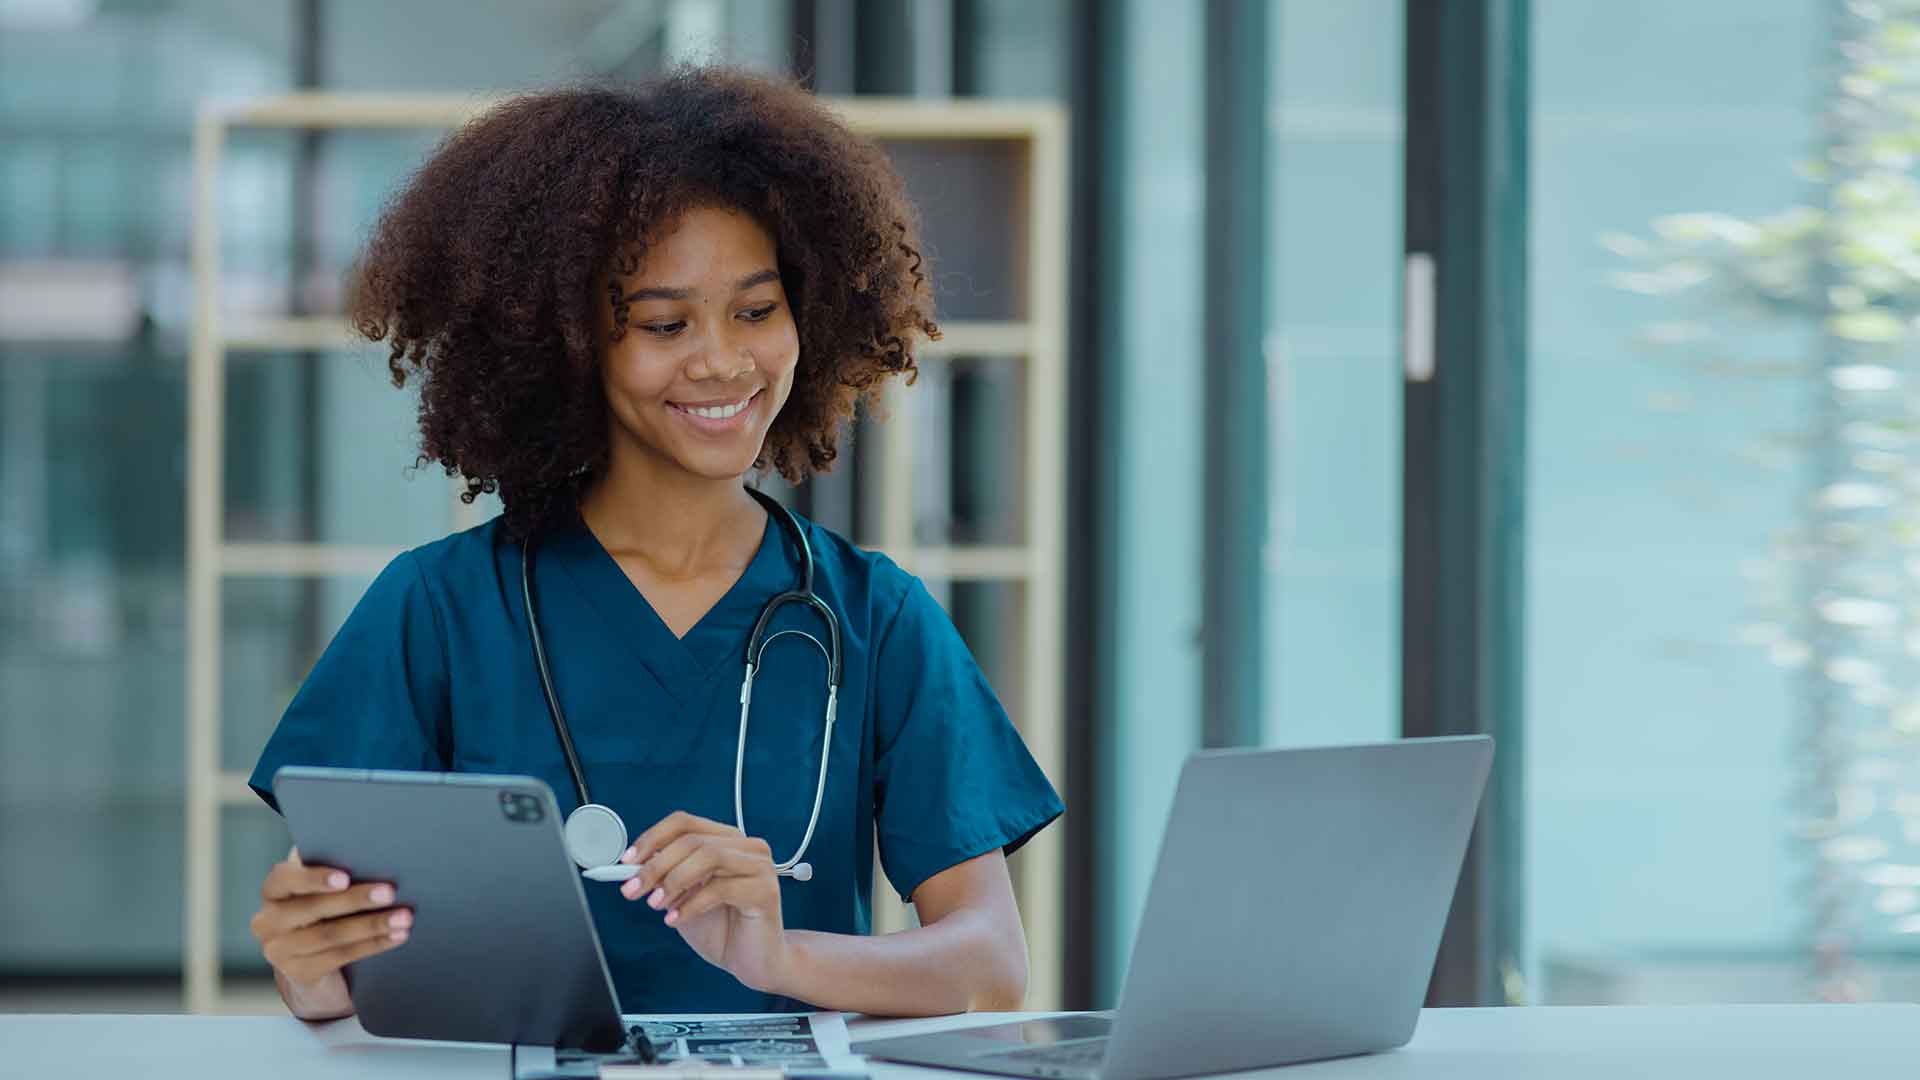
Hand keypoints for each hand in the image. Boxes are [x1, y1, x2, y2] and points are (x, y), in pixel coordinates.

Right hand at [250, 847, 411, 1019]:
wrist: (315, 960)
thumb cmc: (325, 907)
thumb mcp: (322, 887)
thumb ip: (332, 868)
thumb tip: (370, 848)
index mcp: (273, 890)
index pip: (286, 879)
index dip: (314, 878)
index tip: (345, 877)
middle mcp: (268, 922)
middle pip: (314, 909)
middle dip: (356, 899)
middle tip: (390, 892)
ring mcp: (280, 951)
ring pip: (330, 935)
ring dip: (372, 925)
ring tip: (404, 918)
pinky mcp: (300, 973)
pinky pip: (340, 956)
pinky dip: (373, 945)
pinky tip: (397, 936)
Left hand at [619, 812, 791, 993]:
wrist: (753, 961)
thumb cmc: (722, 928)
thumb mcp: (683, 898)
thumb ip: (665, 879)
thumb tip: (632, 867)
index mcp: (726, 840)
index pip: (684, 823)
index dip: (652, 838)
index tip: (628, 861)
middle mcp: (746, 847)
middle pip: (692, 840)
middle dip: (656, 865)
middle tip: (634, 889)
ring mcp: (759, 866)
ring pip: (707, 856)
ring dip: (673, 881)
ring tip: (656, 904)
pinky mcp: (765, 891)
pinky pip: (721, 888)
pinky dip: (691, 904)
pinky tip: (677, 919)